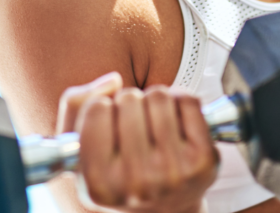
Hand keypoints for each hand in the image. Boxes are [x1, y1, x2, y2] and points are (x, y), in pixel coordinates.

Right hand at [57, 74, 216, 212]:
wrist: (165, 210)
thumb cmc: (119, 170)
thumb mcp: (80, 146)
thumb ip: (75, 104)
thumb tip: (113, 80)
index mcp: (99, 183)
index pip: (96, 109)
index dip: (102, 109)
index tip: (109, 127)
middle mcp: (136, 183)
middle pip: (128, 98)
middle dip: (129, 104)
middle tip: (134, 128)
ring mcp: (173, 173)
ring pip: (158, 95)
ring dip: (154, 102)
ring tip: (153, 126)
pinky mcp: (203, 161)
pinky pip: (188, 100)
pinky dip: (180, 101)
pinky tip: (174, 124)